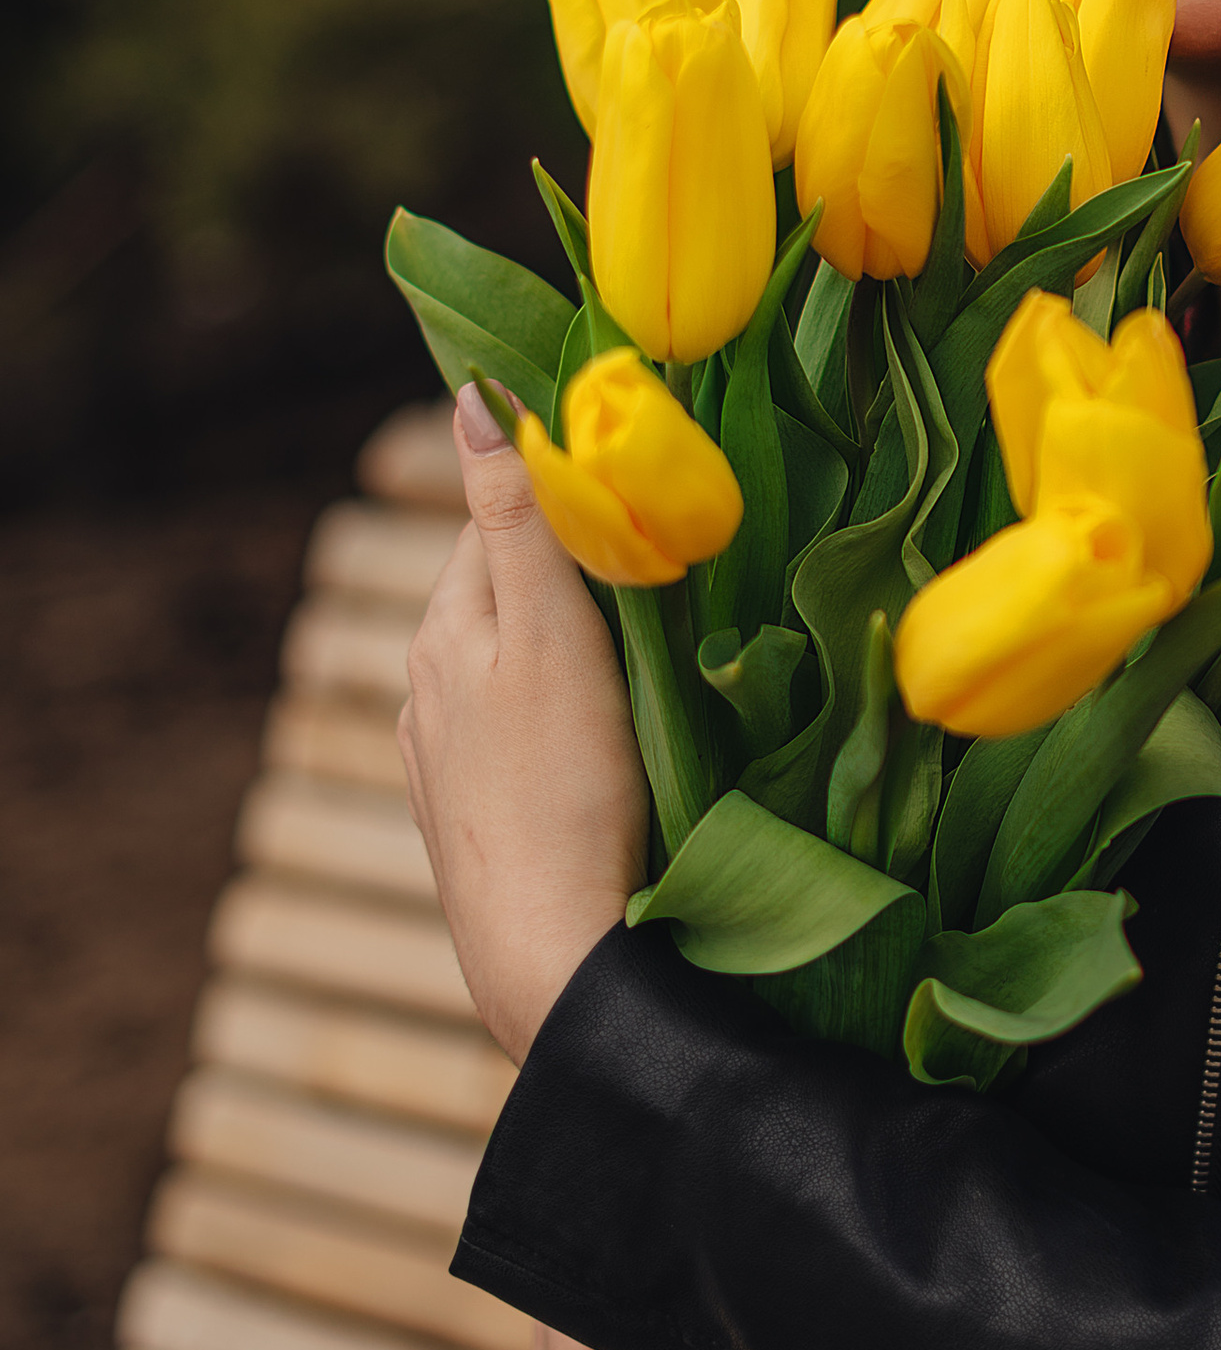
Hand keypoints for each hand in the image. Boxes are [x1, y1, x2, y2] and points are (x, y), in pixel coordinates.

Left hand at [399, 386, 651, 1064]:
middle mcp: (429, 684)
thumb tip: (475, 394)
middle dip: (570, 569)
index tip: (640, 489)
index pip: (503, 515)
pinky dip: (558, 716)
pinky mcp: (473, 817)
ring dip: (566, 646)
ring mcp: (446, 757)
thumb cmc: (565, 789)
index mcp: (446, 627)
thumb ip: (520, 517)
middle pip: (506, 588)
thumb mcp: (551, 636)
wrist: (552, 955)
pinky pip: (518, 732)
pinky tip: (602, 743)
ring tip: (644, 658)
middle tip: (664, 569)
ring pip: (512, 664)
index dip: (569, 493)